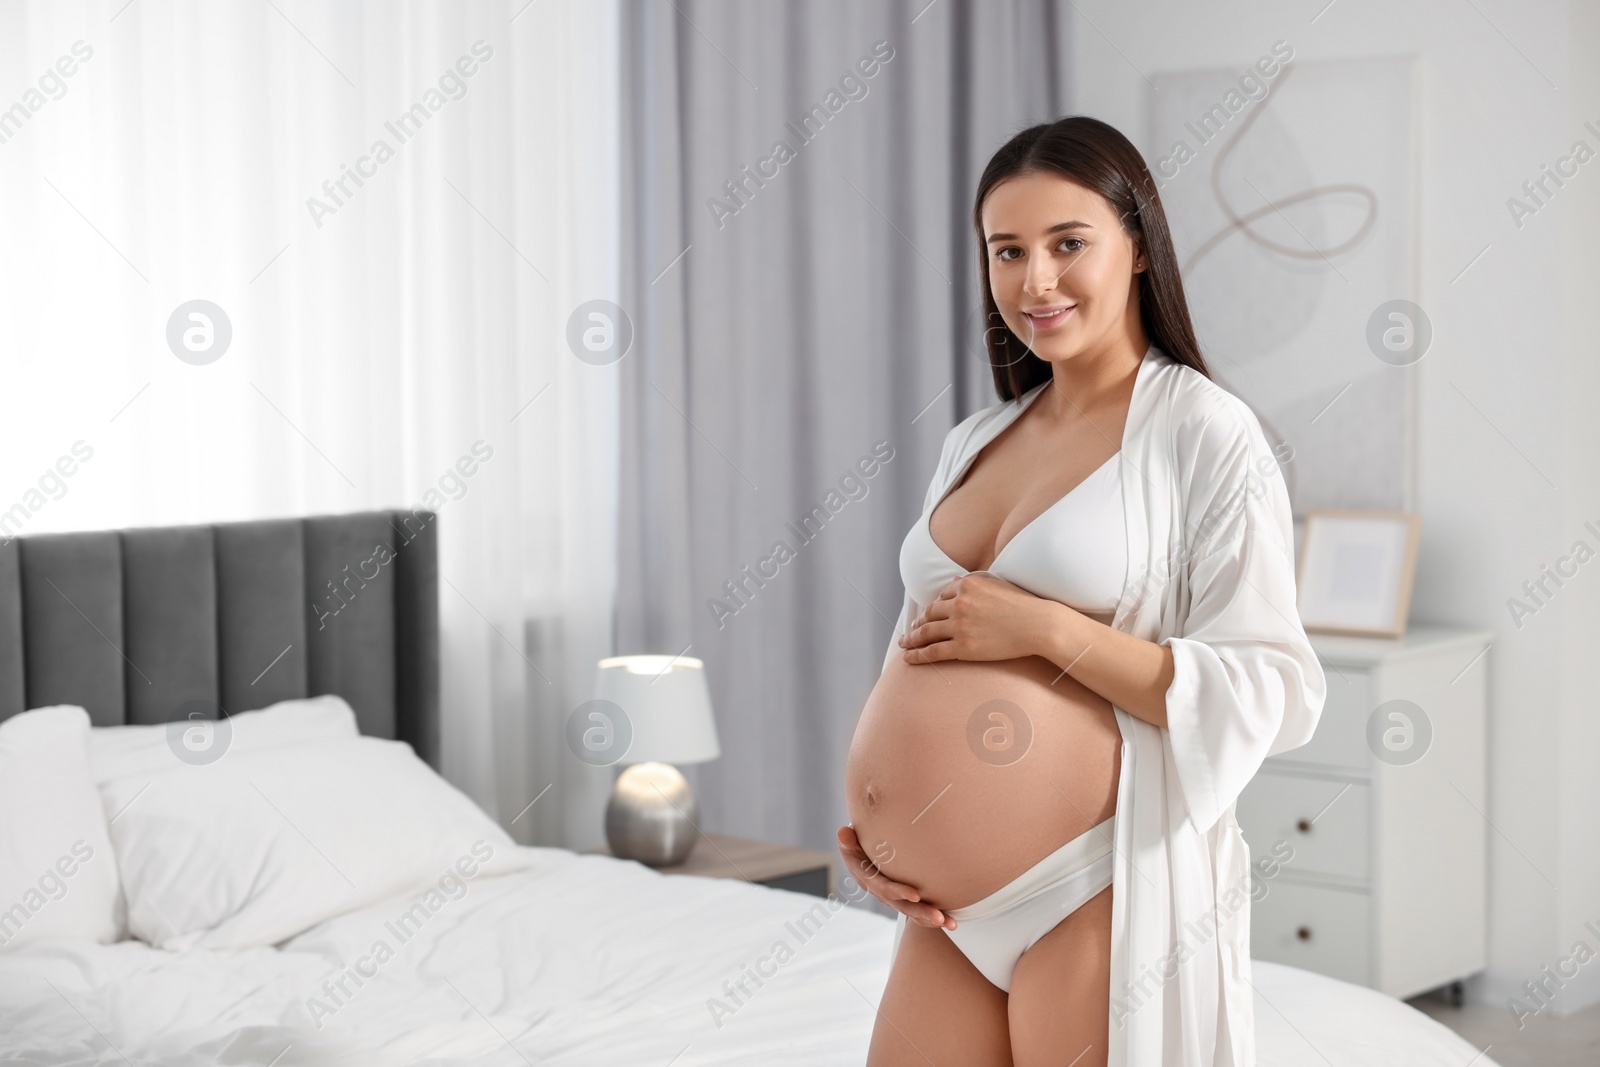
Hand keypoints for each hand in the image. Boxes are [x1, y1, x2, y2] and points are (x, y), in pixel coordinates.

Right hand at [836, 824, 955, 930]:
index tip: (916, 895)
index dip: (898, 892)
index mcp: (867, 878)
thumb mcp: (849, 841)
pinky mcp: (903, 898)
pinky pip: (917, 911)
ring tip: (951, 923)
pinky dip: (932, 918)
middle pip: (901, 906)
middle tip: (940, 917)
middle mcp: (880, 892)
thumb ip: (847, 839)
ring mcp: (892, 897)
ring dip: (931, 919)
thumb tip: (843, 832)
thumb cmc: (856, 843)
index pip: (883, 887)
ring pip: (912, 912)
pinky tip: (950, 922)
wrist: (861, 852)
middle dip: (921, 912)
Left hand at [898, 572, 1057, 664]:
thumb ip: (974, 584)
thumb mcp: (997, 585)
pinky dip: (917, 655)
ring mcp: (959, 626)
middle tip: (911, 630)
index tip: (928, 614)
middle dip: (918, 623)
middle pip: (930, 614)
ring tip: (905, 645)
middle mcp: (959, 603)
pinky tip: (908, 658)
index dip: (934, 606)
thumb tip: (955, 581)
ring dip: (912, 639)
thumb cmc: (1024, 605)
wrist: (1038, 624)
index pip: (943, 595)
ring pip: (927, 633)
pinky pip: (933, 652)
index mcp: (967, 585)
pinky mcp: (962, 647)